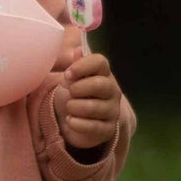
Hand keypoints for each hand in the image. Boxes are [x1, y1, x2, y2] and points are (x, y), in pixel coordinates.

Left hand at [52, 30, 122, 150]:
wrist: (79, 121)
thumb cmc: (76, 95)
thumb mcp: (73, 78)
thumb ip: (75, 65)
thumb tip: (78, 50)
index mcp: (104, 73)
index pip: (100, 61)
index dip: (82, 66)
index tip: (67, 74)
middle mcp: (112, 90)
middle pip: (100, 84)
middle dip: (78, 88)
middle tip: (69, 93)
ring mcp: (112, 110)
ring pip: (94, 107)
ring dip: (74, 107)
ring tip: (69, 107)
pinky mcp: (108, 129)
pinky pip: (93, 127)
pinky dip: (76, 123)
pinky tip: (70, 120)